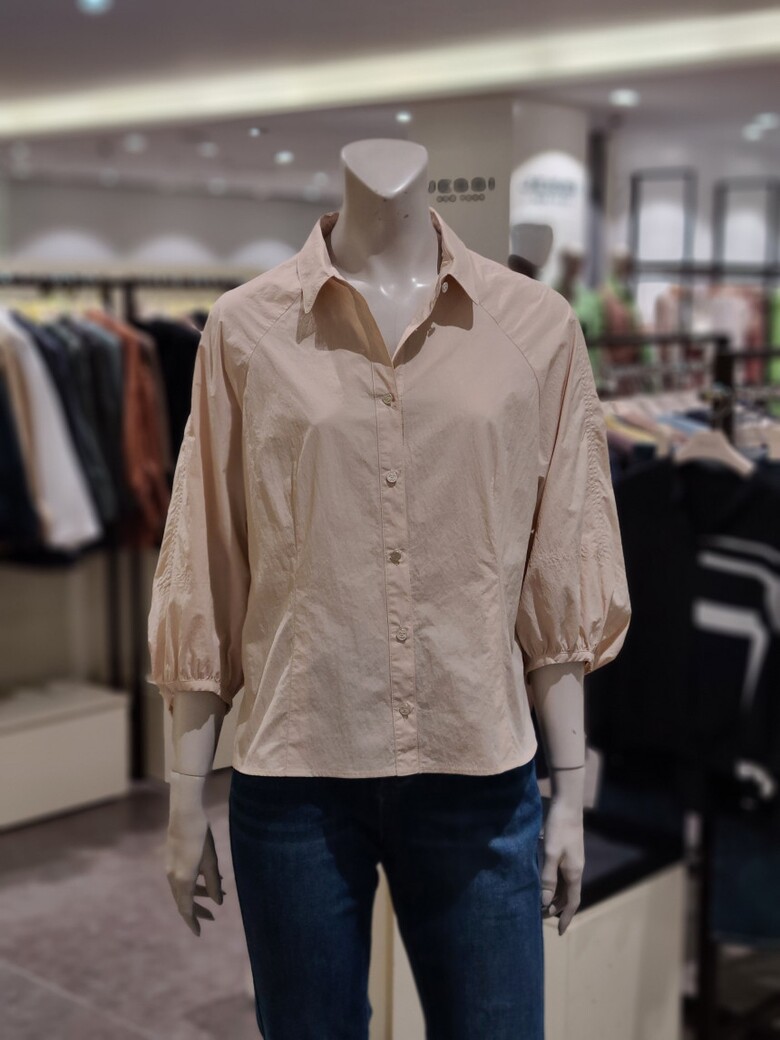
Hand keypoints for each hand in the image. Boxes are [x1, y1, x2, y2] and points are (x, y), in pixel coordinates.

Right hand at [165, 771, 224, 935]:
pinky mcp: (172, 860)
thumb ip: (213, 884)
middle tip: (213, 917)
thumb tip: (218, 902)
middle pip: (184, 901)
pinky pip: (182, 879)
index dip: (193, 922)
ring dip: (199, 895)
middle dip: (198, 910)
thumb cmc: (201, 837)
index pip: (186, 909)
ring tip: (218, 893)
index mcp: (183, 880)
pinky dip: (195, 883)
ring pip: (183, 889)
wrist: (184, 815)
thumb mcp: (211, 861)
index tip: (199, 933)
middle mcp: (173, 877)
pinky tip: (210, 878)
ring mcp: (170, 868)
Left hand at [540, 794, 583, 935]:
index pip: (572, 902)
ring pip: (565, 886)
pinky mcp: (567, 853)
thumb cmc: (558, 829)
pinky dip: (554, 884)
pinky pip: (562, 876)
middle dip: (557, 908)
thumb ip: (547, 878)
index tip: (560, 932)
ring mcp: (572, 861)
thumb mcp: (550, 854)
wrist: (567, 806)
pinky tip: (544, 883)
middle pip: (568, 896)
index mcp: (574, 873)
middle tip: (541, 917)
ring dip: (555, 897)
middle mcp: (575, 870)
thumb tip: (544, 901)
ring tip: (541, 904)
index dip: (566, 917)